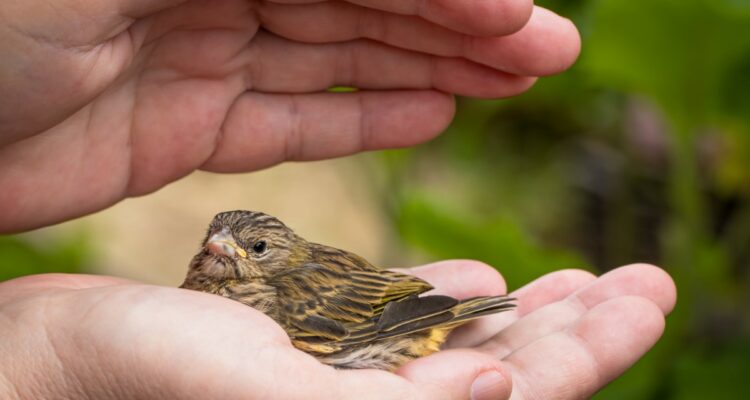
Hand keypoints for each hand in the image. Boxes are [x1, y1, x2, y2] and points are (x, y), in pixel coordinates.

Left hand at [0, 0, 579, 232]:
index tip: (521, 17)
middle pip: (361, 2)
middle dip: (459, 26)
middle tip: (546, 55)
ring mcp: (199, 52)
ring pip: (337, 60)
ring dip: (426, 71)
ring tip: (504, 82)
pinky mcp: (181, 126)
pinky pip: (287, 121)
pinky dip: (357, 120)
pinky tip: (426, 115)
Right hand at [0, 262, 673, 399]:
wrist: (44, 368)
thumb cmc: (129, 385)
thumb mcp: (263, 397)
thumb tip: (496, 391)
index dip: (588, 353)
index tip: (644, 296)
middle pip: (503, 380)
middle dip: (580, 331)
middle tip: (641, 280)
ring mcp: (337, 391)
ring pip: (457, 353)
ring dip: (525, 315)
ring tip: (582, 281)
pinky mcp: (303, 359)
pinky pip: (392, 333)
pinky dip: (442, 305)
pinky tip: (486, 288)